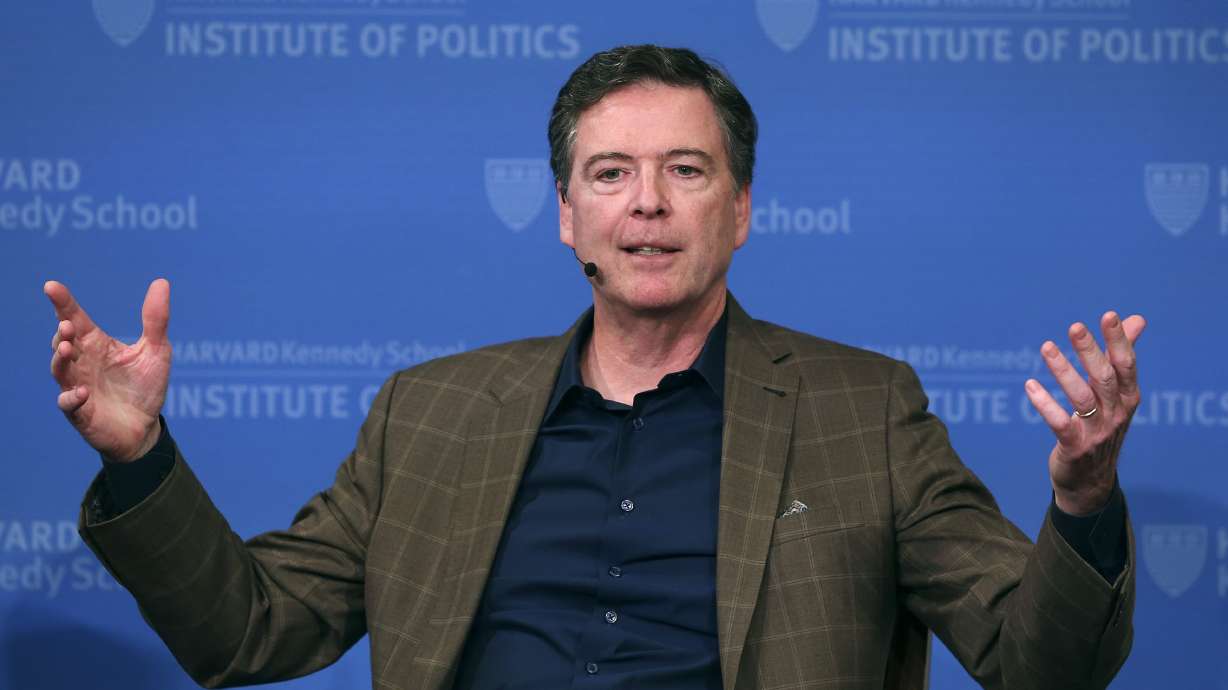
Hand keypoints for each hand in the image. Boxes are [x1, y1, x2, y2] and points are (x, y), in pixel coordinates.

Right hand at [45, 279, 172, 462]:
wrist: (145, 427)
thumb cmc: (145, 386)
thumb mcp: (156, 350)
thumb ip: (156, 319)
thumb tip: (162, 282)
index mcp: (96, 344)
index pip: (76, 319)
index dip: (63, 303)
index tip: (51, 286)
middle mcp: (82, 363)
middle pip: (63, 341)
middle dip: (62, 332)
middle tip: (67, 324)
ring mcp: (77, 386)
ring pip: (60, 369)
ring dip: (60, 358)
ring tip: (67, 348)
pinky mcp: (81, 412)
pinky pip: (69, 403)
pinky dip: (72, 397)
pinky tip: (82, 392)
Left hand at [1024, 311, 1145, 515]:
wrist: (1090, 482)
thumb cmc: (1102, 428)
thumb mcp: (1116, 394)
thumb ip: (1121, 356)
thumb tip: (1137, 319)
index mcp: (1127, 397)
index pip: (1126, 364)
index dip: (1119, 341)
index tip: (1109, 315)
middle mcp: (1116, 414)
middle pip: (1105, 378)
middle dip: (1090, 351)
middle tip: (1075, 326)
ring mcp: (1097, 432)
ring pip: (1082, 398)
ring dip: (1064, 371)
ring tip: (1046, 347)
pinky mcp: (1075, 447)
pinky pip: (1060, 423)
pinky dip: (1045, 404)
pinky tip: (1030, 385)